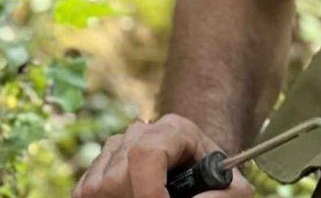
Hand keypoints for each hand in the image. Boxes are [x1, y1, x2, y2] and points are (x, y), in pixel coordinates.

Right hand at [73, 114, 254, 197]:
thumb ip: (225, 196)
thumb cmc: (215, 180)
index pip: (146, 154)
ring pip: (98, 185)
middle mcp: (141, 131)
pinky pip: (85, 190)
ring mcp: (116, 145)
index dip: (148, 191)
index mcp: (175, 130)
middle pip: (118, 176)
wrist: (197, 171)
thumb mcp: (234, 188)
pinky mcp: (99, 163)